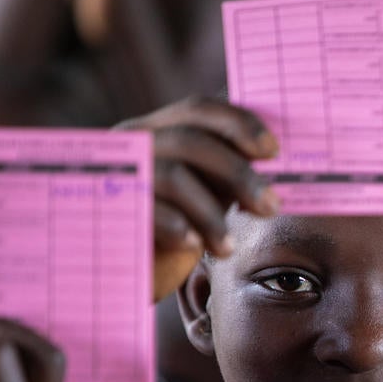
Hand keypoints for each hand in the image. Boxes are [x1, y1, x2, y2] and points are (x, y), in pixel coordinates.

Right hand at [114, 97, 281, 299]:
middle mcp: (134, 142)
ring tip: (229, 248)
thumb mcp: (204, 196)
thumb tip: (277, 168)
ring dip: (212, 214)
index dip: (240, 123)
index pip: (199, 109)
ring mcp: (116, 171)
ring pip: (173, 175)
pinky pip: (146, 208)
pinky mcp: (105, 205)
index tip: (274, 151)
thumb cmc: (170, 231)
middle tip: (271, 207)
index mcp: (158, 130)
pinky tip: (194, 247)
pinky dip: (177, 227)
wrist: (116, 272)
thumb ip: (229, 177)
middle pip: (191, 140)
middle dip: (238, 173)